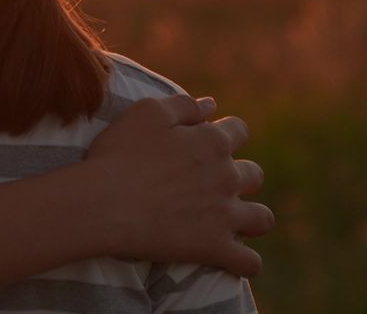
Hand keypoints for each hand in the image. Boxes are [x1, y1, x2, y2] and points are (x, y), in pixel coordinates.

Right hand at [84, 95, 272, 275]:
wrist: (104, 203)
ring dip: (251, 218)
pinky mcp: (215, 247)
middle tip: (214, 184)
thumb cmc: (118, 154)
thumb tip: (212, 105)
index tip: (208, 142)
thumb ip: (183, 105)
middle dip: (241, 176)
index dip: (226, 133)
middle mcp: (227, 177)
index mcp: (212, 141)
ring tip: (233, 221)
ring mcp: (225, 215)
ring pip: (262, 219)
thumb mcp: (145, 113)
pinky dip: (245, 261)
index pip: (239, 130)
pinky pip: (249, 262)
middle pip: (254, 174)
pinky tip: (233, 259)